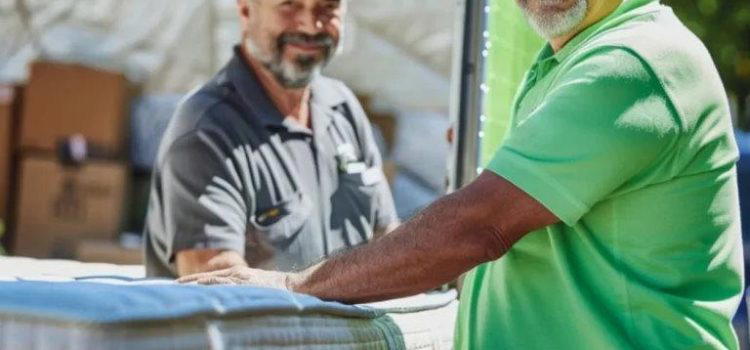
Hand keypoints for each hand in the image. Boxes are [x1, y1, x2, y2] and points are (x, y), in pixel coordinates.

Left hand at [177, 266, 292, 290]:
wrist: (292, 286)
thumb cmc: (273, 289)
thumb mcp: (253, 285)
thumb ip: (238, 288)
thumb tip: (222, 297)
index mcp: (235, 274)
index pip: (208, 277)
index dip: (191, 281)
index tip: (175, 285)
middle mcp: (235, 275)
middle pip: (206, 278)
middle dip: (188, 283)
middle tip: (170, 288)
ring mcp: (240, 280)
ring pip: (212, 281)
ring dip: (195, 285)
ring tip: (178, 289)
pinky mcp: (246, 285)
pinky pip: (225, 285)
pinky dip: (210, 286)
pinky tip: (199, 290)